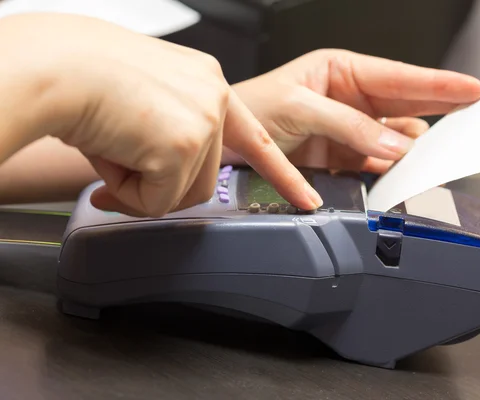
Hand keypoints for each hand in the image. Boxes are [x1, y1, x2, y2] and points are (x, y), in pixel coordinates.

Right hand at [0, 13, 321, 216]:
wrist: (54, 66)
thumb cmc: (83, 76)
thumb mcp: (145, 103)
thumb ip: (168, 139)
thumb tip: (154, 185)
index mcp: (205, 82)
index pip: (256, 135)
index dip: (281, 172)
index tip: (305, 197)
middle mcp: (213, 95)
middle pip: (206, 176)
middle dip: (160, 183)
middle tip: (120, 161)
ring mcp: (204, 119)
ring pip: (184, 192)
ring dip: (141, 185)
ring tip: (112, 150)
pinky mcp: (185, 142)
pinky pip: (159, 199)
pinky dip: (129, 193)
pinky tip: (110, 158)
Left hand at [230, 49, 479, 173]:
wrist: (226, 142)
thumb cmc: (252, 108)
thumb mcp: (300, 108)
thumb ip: (348, 125)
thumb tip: (393, 142)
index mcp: (342, 71)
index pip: (399, 76)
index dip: (437, 83)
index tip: (471, 88)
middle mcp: (351, 99)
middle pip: (407, 105)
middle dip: (441, 109)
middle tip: (475, 116)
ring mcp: (350, 131)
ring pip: (396, 139)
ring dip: (415, 148)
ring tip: (440, 153)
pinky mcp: (344, 159)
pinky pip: (378, 164)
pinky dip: (393, 171)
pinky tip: (405, 173)